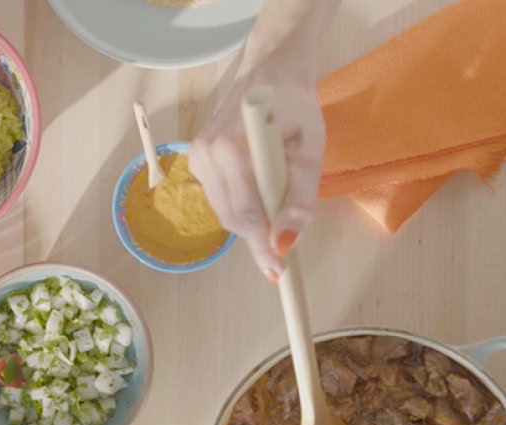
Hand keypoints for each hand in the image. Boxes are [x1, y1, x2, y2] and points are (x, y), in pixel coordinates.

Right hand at [189, 57, 325, 282]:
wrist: (270, 71)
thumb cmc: (296, 106)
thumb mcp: (311, 150)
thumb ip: (300, 197)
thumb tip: (286, 241)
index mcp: (232, 149)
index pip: (245, 215)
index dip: (262, 247)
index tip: (277, 272)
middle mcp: (205, 154)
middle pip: (232, 218)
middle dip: (258, 234)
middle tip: (286, 240)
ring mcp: (196, 157)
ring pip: (224, 211)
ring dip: (251, 218)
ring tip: (276, 195)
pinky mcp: (194, 159)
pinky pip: (219, 198)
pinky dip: (241, 203)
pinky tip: (258, 184)